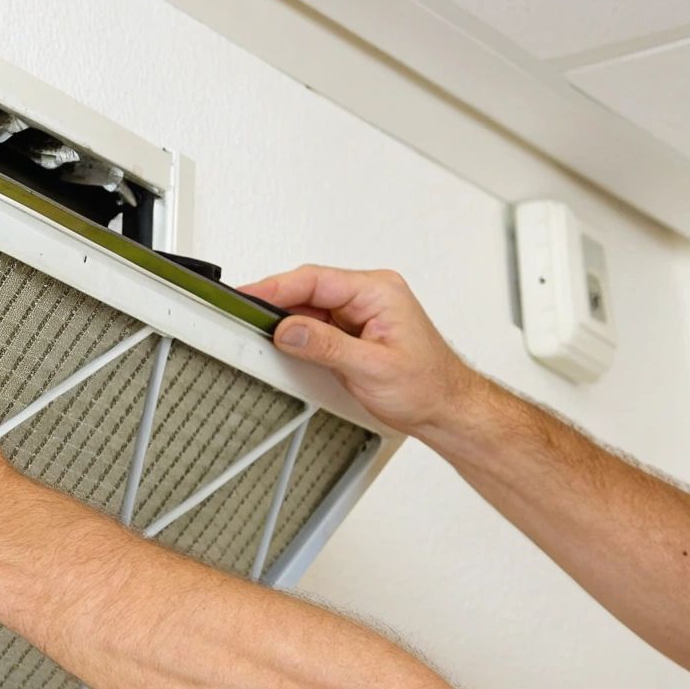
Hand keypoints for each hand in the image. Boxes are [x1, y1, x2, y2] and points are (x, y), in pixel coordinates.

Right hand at [239, 266, 482, 435]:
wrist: (446, 408)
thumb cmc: (427, 385)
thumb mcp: (372, 367)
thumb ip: (326, 346)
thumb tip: (288, 330)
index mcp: (378, 291)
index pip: (315, 280)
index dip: (276, 287)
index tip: (248, 295)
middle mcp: (369, 296)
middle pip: (308, 290)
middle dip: (275, 304)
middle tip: (242, 317)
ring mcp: (360, 313)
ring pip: (309, 308)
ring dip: (286, 323)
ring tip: (259, 335)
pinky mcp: (353, 331)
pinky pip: (316, 326)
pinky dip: (298, 336)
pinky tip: (284, 347)